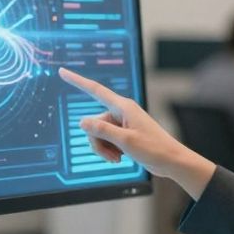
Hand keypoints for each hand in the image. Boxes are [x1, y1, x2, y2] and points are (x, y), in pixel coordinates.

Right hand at [58, 68, 216, 197]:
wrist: (171, 161)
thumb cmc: (154, 149)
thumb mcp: (124, 141)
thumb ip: (102, 130)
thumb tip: (82, 121)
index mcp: (123, 107)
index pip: (95, 90)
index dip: (77, 81)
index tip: (62, 72)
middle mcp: (122, 112)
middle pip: (94, 123)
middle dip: (97, 142)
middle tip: (112, 156)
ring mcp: (123, 124)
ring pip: (99, 134)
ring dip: (104, 149)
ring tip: (118, 158)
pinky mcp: (124, 134)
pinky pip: (106, 140)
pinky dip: (109, 151)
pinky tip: (120, 158)